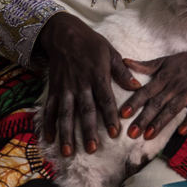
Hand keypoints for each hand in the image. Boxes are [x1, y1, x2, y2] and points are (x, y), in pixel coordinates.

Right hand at [35, 12, 140, 157]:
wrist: (64, 34)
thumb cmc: (91, 43)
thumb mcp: (111, 53)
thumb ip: (123, 72)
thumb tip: (137, 86)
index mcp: (97, 76)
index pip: (105, 100)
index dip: (110, 117)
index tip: (115, 134)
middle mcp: (81, 84)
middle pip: (85, 111)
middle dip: (88, 131)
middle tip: (92, 149)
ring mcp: (65, 88)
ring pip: (66, 114)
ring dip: (67, 133)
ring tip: (69, 152)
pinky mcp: (54, 89)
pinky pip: (50, 108)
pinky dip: (48, 123)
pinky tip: (49, 138)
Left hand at [120, 37, 186, 140]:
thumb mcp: (166, 60)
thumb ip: (146, 65)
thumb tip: (124, 61)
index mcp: (164, 76)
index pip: (146, 91)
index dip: (134, 102)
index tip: (122, 114)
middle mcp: (175, 85)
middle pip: (156, 103)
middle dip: (143, 118)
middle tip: (131, 133)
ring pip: (172, 109)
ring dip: (160, 122)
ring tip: (148, 136)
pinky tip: (181, 132)